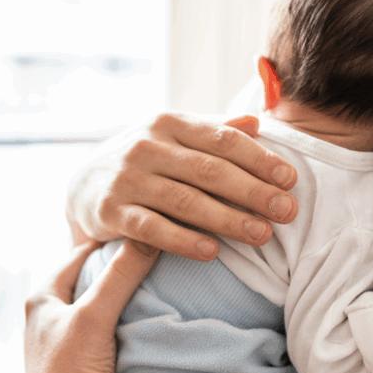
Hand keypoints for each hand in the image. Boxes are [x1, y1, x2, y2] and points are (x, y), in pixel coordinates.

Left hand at [24, 240, 159, 372]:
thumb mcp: (93, 315)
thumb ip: (120, 275)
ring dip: (121, 295)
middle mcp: (48, 315)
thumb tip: (149, 236)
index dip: (108, 241)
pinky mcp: (80, 360)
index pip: (79, 254)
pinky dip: (122, 319)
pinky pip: (106, 328)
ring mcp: (64, 339)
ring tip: (151, 283)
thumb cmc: (69, 370)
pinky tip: (141, 318)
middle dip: (116, 267)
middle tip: (150, 255)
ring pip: (98, 304)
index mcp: (41, 298)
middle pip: (89, 277)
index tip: (139, 230)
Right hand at [66, 113, 298, 259]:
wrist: (82, 185)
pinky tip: (212, 252)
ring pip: (185, 201)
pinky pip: (152, 228)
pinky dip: (183, 240)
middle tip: (287, 211)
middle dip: (253, 191)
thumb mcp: (173, 137)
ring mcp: (127, 179)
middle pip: (209, 170)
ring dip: (227, 219)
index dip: (259, 159)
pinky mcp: (110, 212)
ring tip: (262, 235)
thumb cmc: (144, 162)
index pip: (222, 139)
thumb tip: (256, 121)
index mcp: (168, 123)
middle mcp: (146, 146)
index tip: (290, 179)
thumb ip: (213, 130)